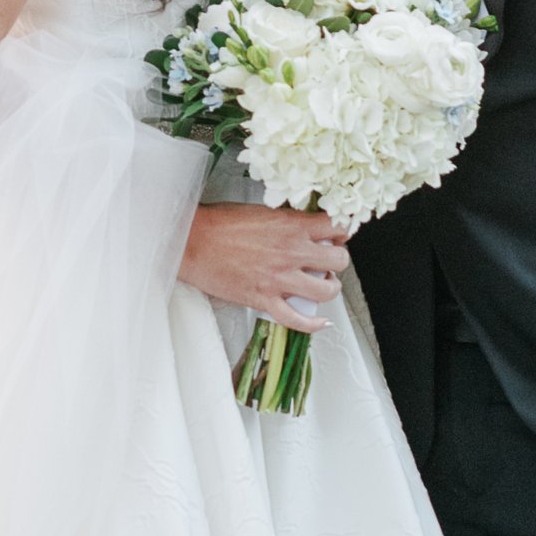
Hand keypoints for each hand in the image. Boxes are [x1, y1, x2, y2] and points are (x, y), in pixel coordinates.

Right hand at [181, 203, 347, 332]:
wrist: (192, 241)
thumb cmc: (220, 224)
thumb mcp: (262, 211)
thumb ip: (288, 221)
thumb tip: (305, 227)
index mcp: (291, 226)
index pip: (337, 228)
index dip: (342, 232)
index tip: (337, 236)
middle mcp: (291, 252)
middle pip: (340, 260)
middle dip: (338, 261)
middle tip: (328, 261)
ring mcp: (280, 279)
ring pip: (327, 290)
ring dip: (329, 288)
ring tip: (321, 284)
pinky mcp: (265, 300)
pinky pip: (298, 320)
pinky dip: (313, 324)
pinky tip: (319, 321)